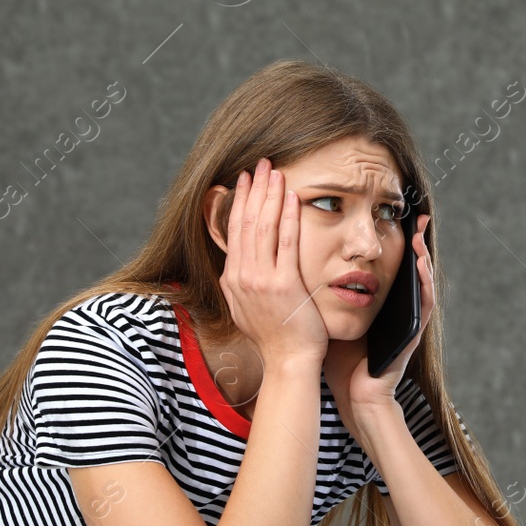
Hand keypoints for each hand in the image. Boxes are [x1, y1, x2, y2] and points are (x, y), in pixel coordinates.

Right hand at [218, 157, 328, 367]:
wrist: (288, 362)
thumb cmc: (275, 337)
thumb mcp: (246, 307)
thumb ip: (240, 284)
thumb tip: (235, 266)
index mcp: (232, 279)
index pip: (233, 230)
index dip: (239, 200)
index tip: (246, 179)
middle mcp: (242, 276)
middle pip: (246, 221)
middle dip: (254, 189)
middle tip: (261, 163)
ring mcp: (261, 280)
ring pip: (263, 226)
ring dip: (270, 195)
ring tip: (275, 171)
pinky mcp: (284, 284)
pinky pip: (287, 242)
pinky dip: (288, 216)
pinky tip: (293, 197)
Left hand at [325, 213, 433, 438]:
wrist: (352, 394)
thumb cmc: (338, 357)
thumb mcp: (327, 315)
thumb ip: (317, 292)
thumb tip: (288, 260)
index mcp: (376, 300)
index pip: (384, 263)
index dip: (387, 239)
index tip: (385, 213)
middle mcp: (396, 305)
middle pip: (406, 267)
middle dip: (412, 239)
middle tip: (413, 214)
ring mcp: (407, 318)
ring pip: (420, 280)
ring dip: (422, 255)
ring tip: (419, 233)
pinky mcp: (414, 332)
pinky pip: (424, 303)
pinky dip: (425, 282)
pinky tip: (422, 265)